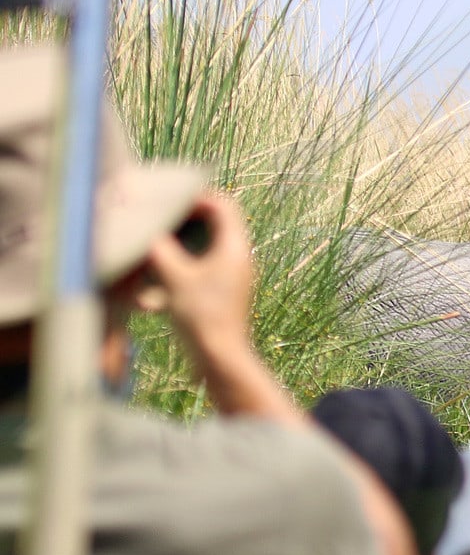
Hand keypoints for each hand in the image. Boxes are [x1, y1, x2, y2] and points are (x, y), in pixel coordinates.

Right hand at [138, 194, 254, 362]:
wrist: (220, 358)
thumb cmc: (202, 316)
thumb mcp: (175, 277)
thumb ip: (160, 248)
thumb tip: (146, 229)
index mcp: (235, 247)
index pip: (223, 204)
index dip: (196, 196)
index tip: (169, 200)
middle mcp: (239, 257)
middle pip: (216, 222)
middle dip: (186, 218)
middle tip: (159, 218)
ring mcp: (233, 275)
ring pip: (207, 245)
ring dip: (182, 242)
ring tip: (156, 244)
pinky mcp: (224, 291)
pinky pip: (203, 267)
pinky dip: (182, 266)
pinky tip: (159, 279)